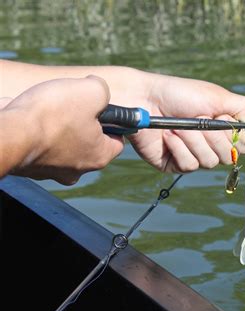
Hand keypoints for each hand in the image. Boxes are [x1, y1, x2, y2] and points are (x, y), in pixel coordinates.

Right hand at [6, 76, 123, 184]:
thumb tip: (99, 89)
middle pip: (88, 141)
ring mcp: (52, 171)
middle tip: (71, 105)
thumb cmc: (52, 115)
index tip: (101, 107)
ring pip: (62, 143)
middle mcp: (78, 170)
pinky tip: (28, 118)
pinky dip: (34, 131)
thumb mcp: (90, 91)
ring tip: (47, 109)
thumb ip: (103, 90)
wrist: (6, 134)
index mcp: (99, 157)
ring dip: (56, 126)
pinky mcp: (30, 167)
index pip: (117, 140)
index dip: (112, 121)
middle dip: (81, 121)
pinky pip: (38, 145)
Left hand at [122, 74, 244, 172]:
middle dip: (213, 136)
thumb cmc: (180, 94)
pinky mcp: (176, 164)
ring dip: (194, 140)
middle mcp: (210, 144)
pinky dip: (180, 148)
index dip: (235, 136)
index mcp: (222, 129)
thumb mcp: (217, 95)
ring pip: (209, 161)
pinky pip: (189, 165)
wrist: (145, 99)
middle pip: (227, 156)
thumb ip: (242, 108)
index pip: (242, 146)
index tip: (222, 119)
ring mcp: (194, 155)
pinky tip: (169, 136)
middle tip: (198, 118)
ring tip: (179, 125)